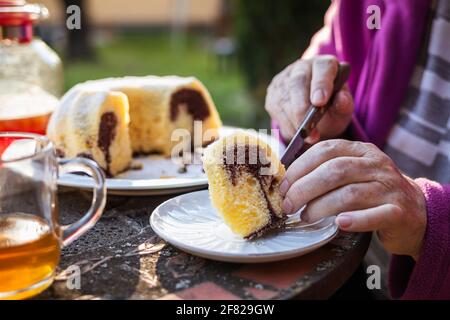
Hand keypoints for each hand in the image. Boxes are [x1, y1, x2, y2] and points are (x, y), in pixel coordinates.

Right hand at [265, 55, 353, 141]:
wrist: (315, 116)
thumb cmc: (332, 109)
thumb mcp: (343, 110)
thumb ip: (345, 105)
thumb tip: (342, 99)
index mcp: (323, 65)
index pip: (322, 68)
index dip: (320, 83)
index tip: (320, 102)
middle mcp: (301, 67)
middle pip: (297, 83)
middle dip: (301, 108)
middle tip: (308, 130)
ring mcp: (283, 79)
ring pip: (284, 98)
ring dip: (294, 121)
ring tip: (307, 137)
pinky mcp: (272, 94)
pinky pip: (276, 110)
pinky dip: (286, 124)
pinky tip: (296, 133)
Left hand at [280, 139, 426, 260]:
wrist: (416, 212)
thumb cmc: (372, 193)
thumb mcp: (352, 173)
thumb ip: (325, 172)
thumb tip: (286, 182)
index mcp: (361, 151)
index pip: (326, 150)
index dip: (299, 167)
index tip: (283, 185)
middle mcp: (377, 165)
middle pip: (334, 171)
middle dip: (304, 188)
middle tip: (288, 205)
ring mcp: (390, 187)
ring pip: (349, 193)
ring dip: (320, 207)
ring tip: (305, 217)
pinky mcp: (399, 212)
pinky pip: (376, 215)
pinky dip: (355, 220)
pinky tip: (339, 224)